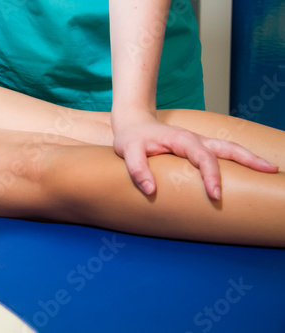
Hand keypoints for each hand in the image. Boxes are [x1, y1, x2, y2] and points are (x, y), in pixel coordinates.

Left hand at [112, 110, 277, 199]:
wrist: (133, 123)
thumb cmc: (131, 138)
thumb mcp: (127, 152)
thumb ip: (137, 169)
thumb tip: (151, 191)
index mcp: (181, 140)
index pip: (203, 158)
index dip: (211, 176)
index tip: (215, 195)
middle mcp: (194, 139)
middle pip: (227, 148)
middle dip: (248, 160)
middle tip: (269, 171)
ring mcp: (198, 142)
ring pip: (228, 148)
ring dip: (248, 157)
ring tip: (270, 169)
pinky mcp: (197, 147)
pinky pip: (221, 152)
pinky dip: (238, 158)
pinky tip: (247, 169)